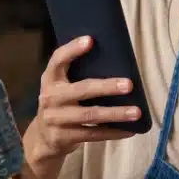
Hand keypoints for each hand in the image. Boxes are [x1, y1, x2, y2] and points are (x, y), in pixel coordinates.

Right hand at [28, 36, 140, 166]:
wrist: (42, 138)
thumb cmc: (60, 105)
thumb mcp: (60, 87)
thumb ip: (75, 76)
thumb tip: (114, 62)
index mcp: (50, 80)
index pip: (58, 60)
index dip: (72, 50)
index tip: (90, 40)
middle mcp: (50, 98)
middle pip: (82, 90)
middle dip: (107, 87)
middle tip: (129, 84)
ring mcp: (56, 119)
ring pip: (91, 114)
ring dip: (116, 113)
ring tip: (136, 112)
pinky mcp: (64, 137)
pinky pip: (93, 134)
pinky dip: (113, 132)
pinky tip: (129, 130)